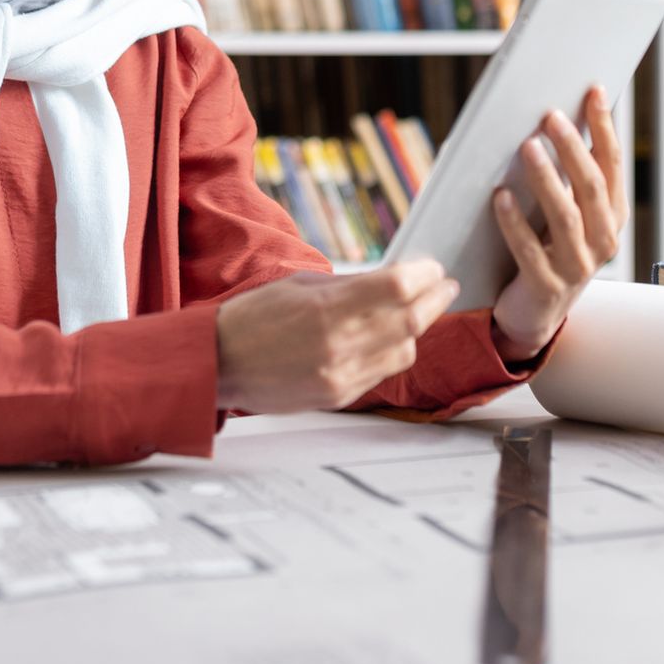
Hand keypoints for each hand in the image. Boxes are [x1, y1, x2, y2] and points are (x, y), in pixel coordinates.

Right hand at [215, 258, 458, 413]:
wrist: (218, 364)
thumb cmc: (253, 318)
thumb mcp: (301, 285)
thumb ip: (351, 286)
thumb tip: (393, 279)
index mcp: (327, 309)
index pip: (397, 288)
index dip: (423, 275)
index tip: (431, 267)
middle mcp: (338, 345)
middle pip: (412, 321)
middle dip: (435, 299)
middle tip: (445, 286)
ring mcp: (341, 375)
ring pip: (404, 351)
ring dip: (416, 329)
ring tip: (418, 311)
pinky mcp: (338, 396)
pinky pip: (382, 373)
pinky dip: (392, 352)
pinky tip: (389, 338)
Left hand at [489, 84, 624, 362]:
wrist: (533, 315)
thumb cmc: (546, 250)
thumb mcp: (564, 214)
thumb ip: (565, 178)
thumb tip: (549, 121)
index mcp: (611, 217)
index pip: (612, 165)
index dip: (604, 127)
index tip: (593, 91)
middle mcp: (603, 241)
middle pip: (590, 187)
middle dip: (572, 147)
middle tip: (549, 116)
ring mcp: (577, 267)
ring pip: (566, 217)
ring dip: (546, 179)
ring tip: (526, 148)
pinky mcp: (546, 288)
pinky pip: (529, 252)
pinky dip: (514, 223)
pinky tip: (499, 197)